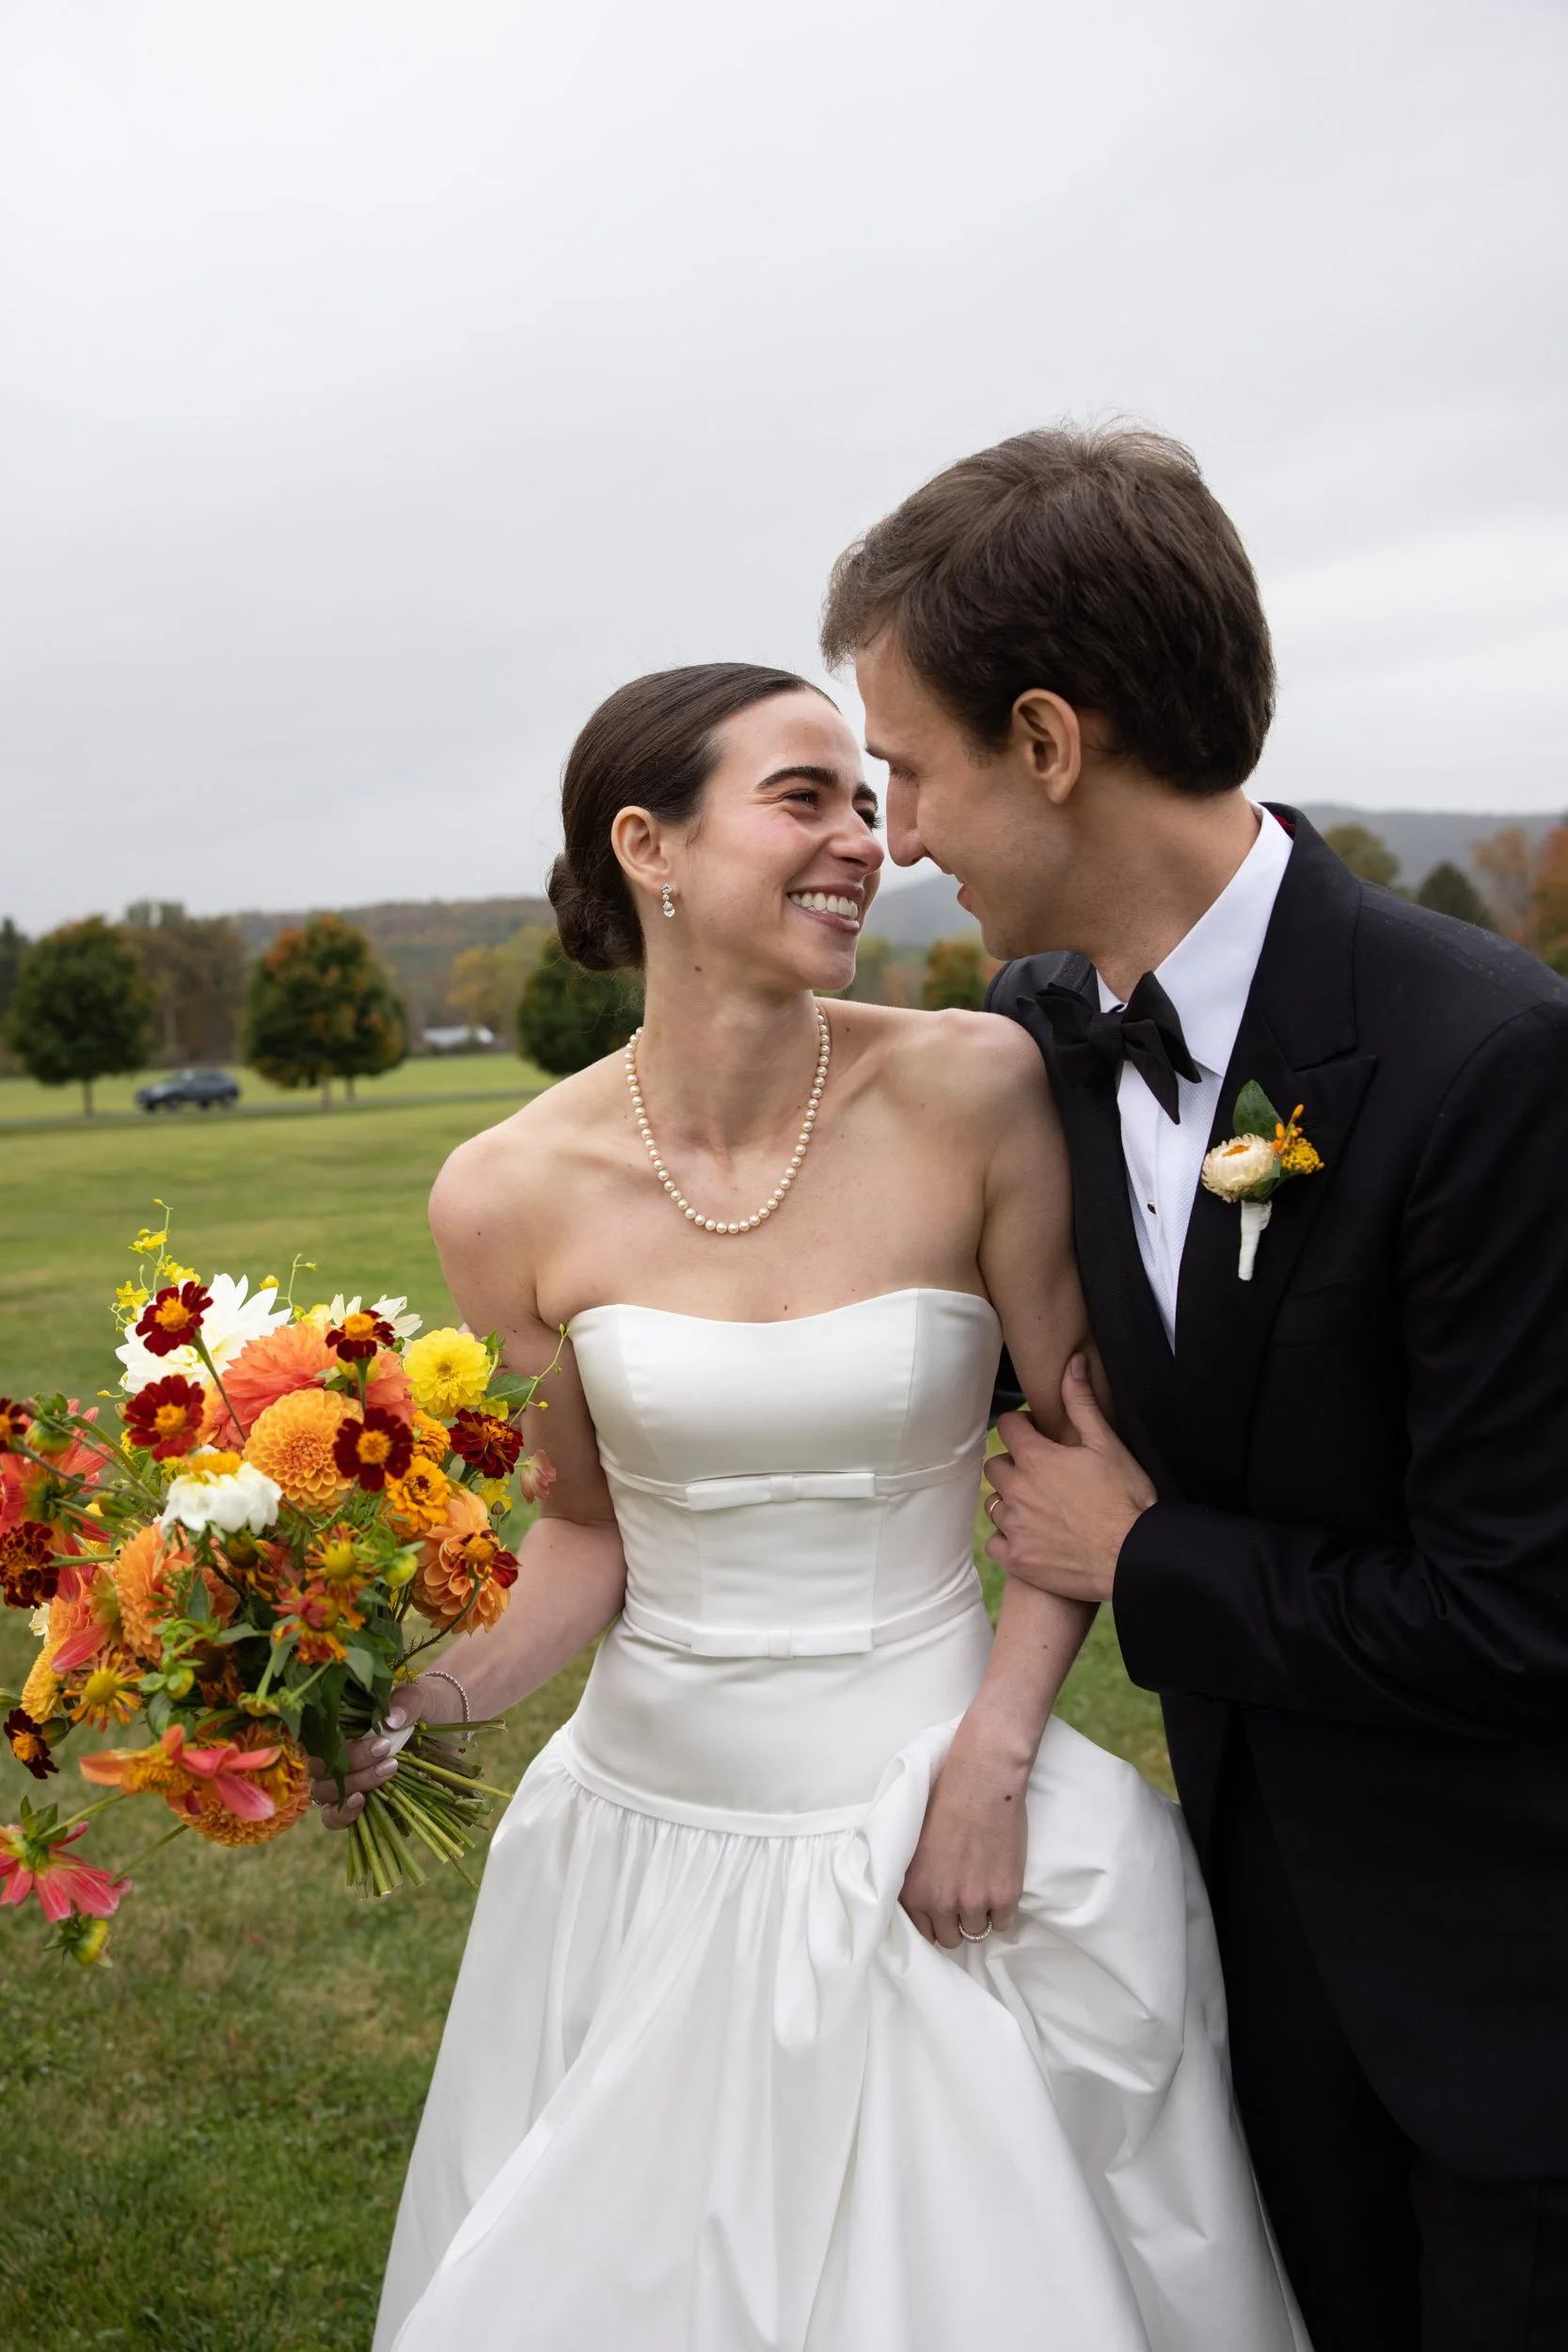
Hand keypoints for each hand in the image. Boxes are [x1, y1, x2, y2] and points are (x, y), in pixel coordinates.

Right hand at [308, 1671, 467, 1831]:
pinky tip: (360, 1802)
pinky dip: (341, 1815)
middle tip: (385, 1749)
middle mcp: (335, 1749)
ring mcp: (344, 1777)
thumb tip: (391, 1720)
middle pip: (319, 1764)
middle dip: (351, 1761)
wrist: (448, 1727)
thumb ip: (408, 1701)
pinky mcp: (357, 1801)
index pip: (318, 1732)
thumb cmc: (428, 1705)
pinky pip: (333, 1817)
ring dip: (352, 1783)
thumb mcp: (422, 1696)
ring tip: (389, 1768)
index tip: (370, 1735)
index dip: (334, 1738)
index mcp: (341, 1719)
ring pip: (324, 1789)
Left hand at [899, 1729, 1027, 1948]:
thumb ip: (917, 1882)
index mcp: (914, 1892)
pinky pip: (1004, 1923)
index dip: (936, 1922)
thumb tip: (923, 1906)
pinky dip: (1003, 1909)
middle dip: (957, 1921)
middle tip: (965, 1897)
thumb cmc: (945, 1803)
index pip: (924, 1934)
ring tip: (983, 1885)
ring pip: (978, 1932)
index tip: (944, 1911)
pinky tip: (1000, 1884)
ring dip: (981, 1914)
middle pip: (951, 1939)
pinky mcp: (1004, 1897)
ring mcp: (973, 1902)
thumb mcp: (915, 1848)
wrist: (980, 1783)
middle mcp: (940, 1903)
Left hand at [984, 1355, 1156, 1605]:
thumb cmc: (1124, 1498)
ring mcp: (1013, 1526)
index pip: (1006, 1426)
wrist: (1132, 1555)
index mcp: (1035, 1458)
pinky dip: (1008, 1537)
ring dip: (1010, 1500)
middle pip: (994, 1465)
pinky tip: (1029, 1537)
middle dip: (1013, 1464)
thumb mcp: (1107, 1444)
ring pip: (993, 1503)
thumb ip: (1082, 1403)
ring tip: (1036, 1506)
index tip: (1038, 1434)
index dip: (1022, 1426)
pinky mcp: (1016, 1558)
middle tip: (1040, 1473)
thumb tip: (1073, 1362)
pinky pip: (995, 1542)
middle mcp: (1016, 1490)